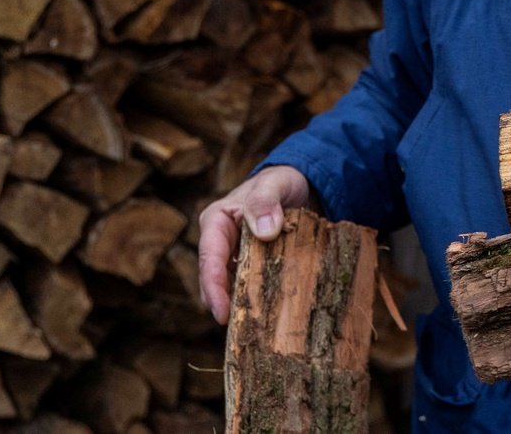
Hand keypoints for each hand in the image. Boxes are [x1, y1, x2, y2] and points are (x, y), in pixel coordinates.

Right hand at [197, 165, 311, 323]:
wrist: (302, 184)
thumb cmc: (283, 181)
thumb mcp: (275, 184)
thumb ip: (266, 202)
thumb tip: (265, 231)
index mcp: (216, 222)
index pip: (208, 259)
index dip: (213, 287)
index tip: (221, 314)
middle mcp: (221, 242)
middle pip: (216, 280)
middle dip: (225, 304)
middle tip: (242, 331)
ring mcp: (236, 256)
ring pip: (233, 287)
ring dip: (242, 305)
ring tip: (257, 330)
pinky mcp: (253, 266)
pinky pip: (251, 287)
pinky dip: (258, 299)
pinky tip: (271, 316)